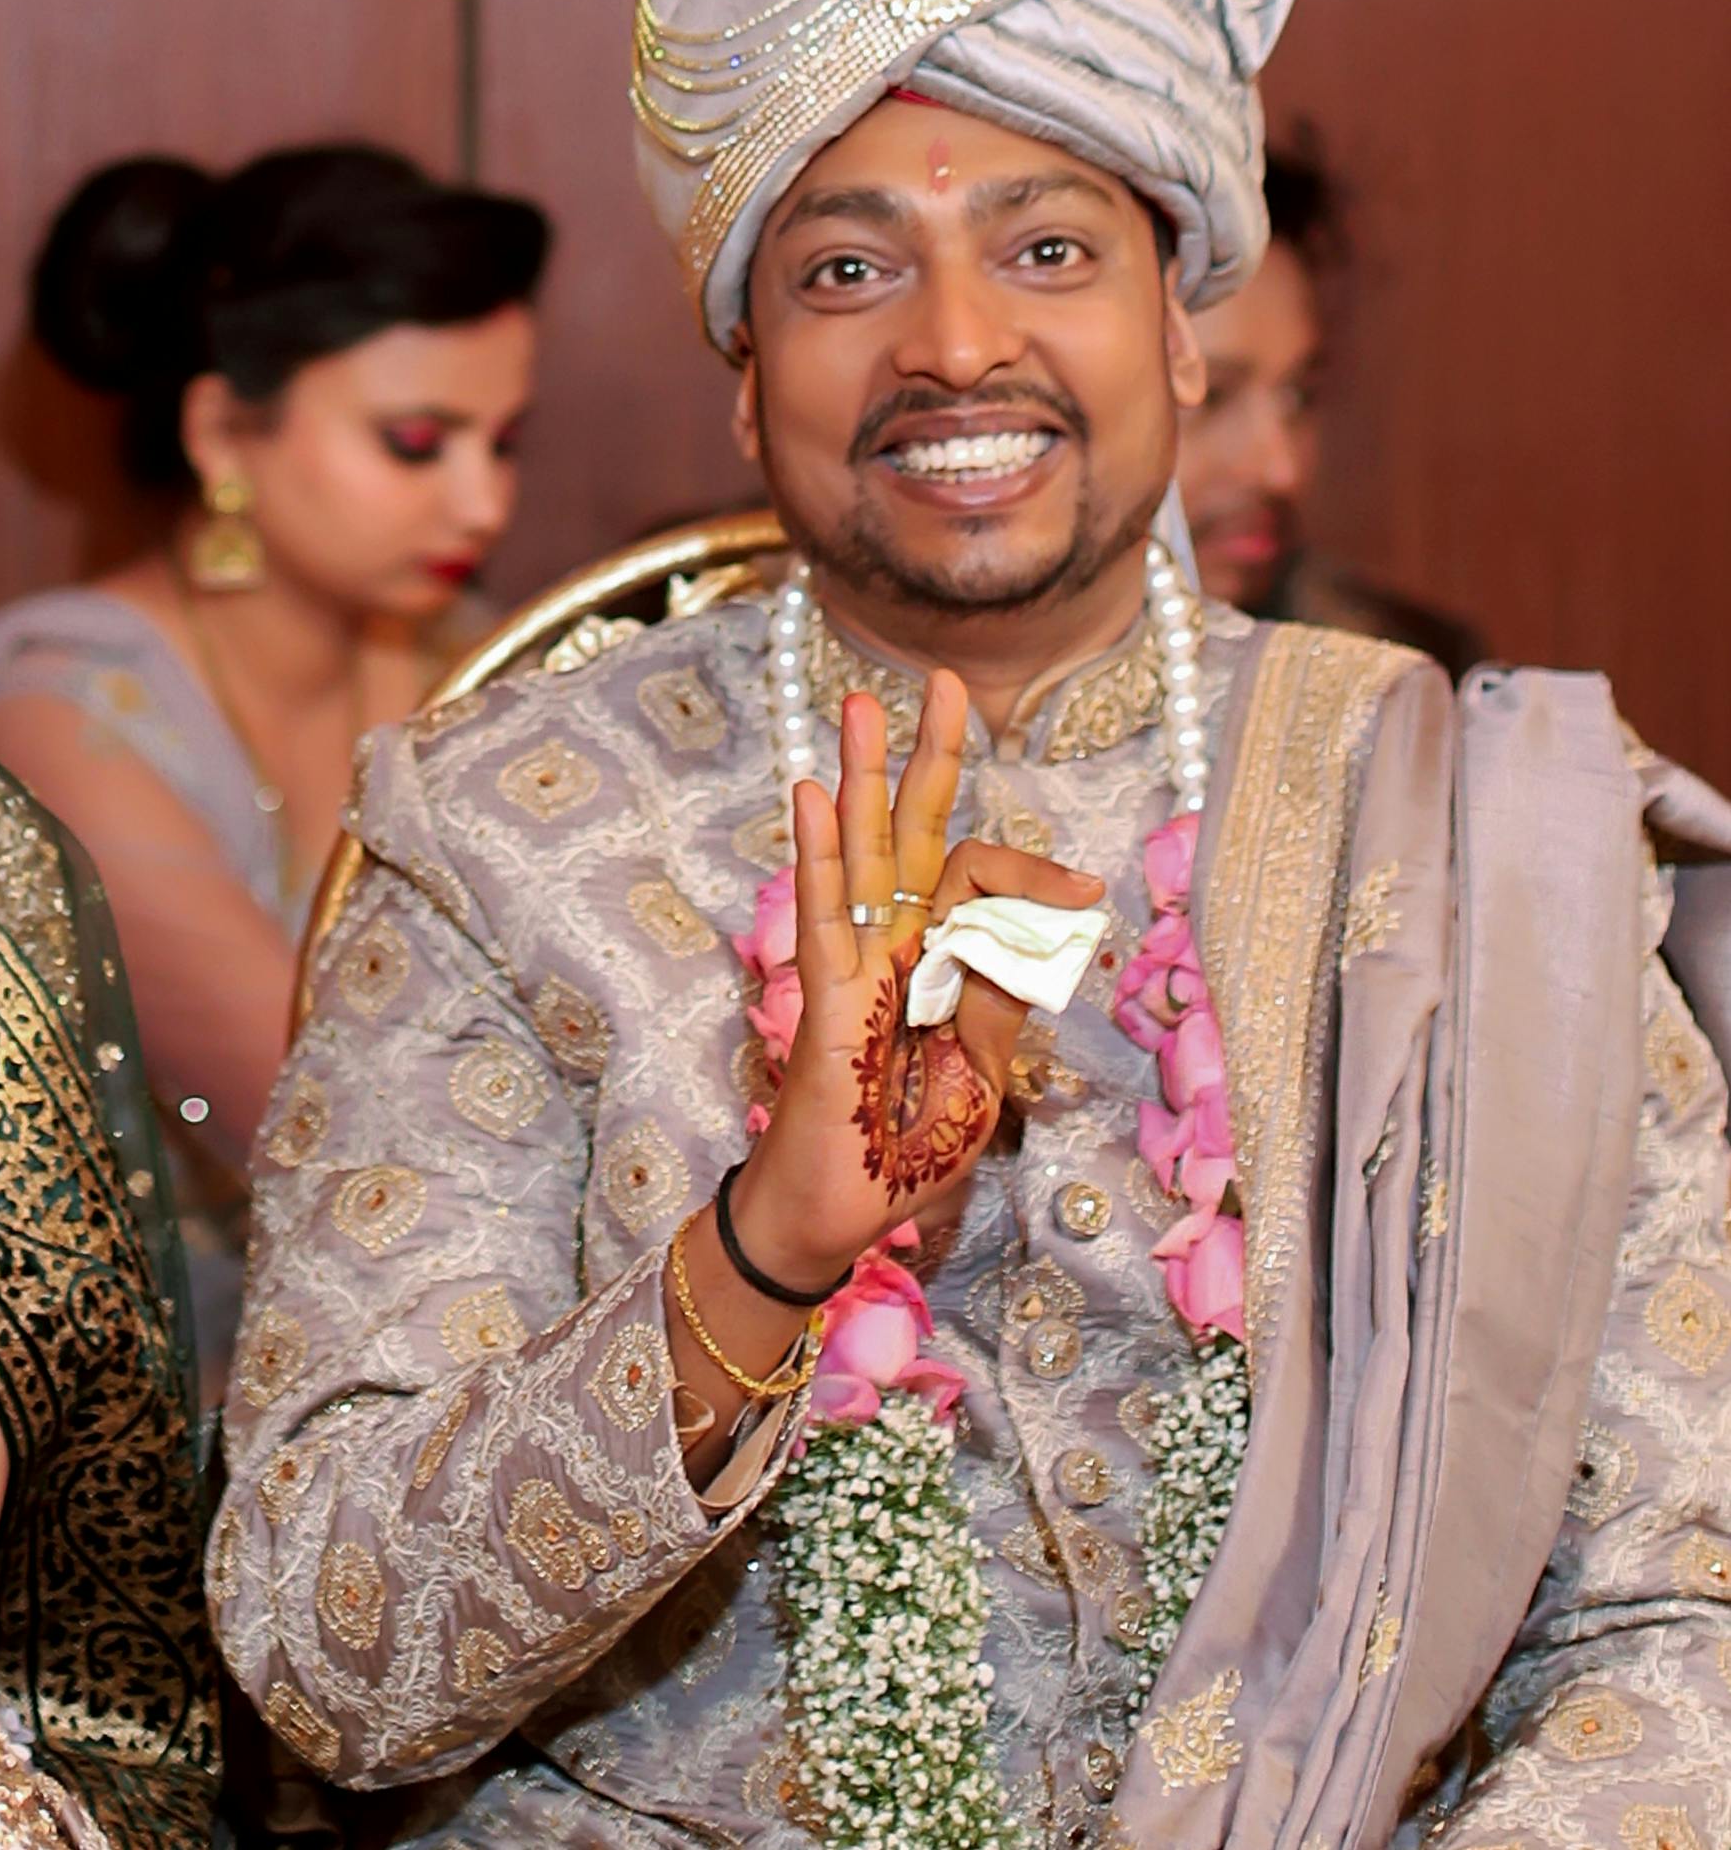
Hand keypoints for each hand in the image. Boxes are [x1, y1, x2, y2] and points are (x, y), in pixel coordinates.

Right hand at [734, 677, 1101, 1290]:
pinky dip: (819, 854)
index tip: (1088, 889)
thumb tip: (1039, 937)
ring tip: (860, 705)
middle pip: (912, 838)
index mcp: (937, 970)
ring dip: (863, 778)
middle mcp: (891, 954)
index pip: (982, 889)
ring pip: (862, 858)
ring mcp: (852, 972)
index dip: (1036, 876)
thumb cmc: (901, 1159)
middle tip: (944, 682)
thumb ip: (999, 1009)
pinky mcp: (822, 1004)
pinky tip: (814, 793)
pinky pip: (824, 919)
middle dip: (929, 758)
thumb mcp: (980, 1085)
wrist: (835, 1221)